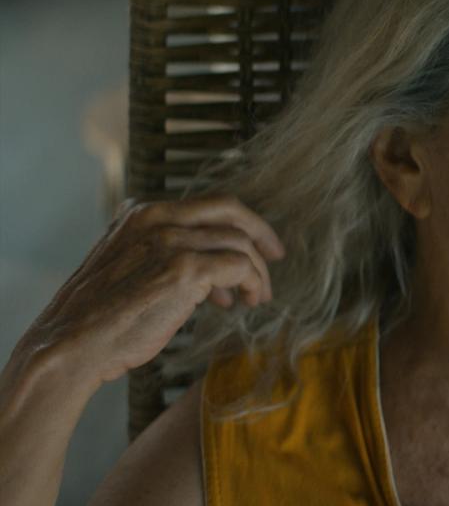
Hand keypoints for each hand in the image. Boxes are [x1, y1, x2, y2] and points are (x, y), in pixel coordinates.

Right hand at [13, 194, 285, 391]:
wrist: (71, 345)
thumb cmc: (99, 316)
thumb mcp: (125, 263)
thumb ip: (158, 249)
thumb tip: (204, 257)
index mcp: (142, 212)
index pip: (210, 204)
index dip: (241, 223)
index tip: (257, 244)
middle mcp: (158, 218)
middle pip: (231, 210)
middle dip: (261, 232)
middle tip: (277, 257)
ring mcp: (172, 241)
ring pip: (240, 243)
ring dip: (256, 272)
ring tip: (254, 297)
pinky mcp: (184, 269)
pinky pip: (239, 267)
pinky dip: (251, 283)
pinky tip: (244, 303)